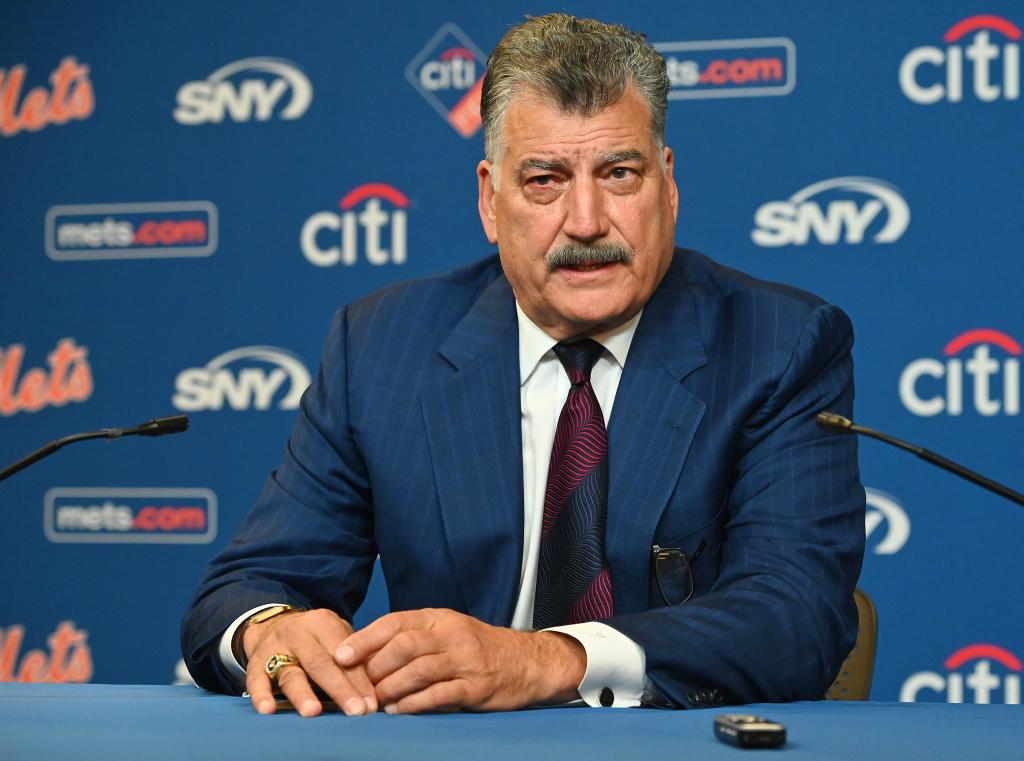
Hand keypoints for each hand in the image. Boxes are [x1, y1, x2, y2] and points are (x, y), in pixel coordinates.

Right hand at [243, 608, 376, 717]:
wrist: (272, 625)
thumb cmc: (315, 638)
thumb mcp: (334, 635)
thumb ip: (353, 656)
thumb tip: (377, 687)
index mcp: (323, 622)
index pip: (345, 652)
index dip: (360, 679)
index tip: (371, 704)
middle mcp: (299, 633)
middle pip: (321, 663)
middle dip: (340, 689)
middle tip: (356, 710)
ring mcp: (276, 647)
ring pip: (291, 673)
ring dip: (303, 694)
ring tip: (313, 711)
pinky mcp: (256, 662)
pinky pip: (256, 679)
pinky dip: (261, 694)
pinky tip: (269, 709)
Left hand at [334, 608, 585, 713]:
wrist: (527, 661)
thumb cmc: (477, 648)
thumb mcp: (446, 632)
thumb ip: (413, 639)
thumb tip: (366, 656)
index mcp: (439, 618)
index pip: (395, 622)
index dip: (365, 638)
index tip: (340, 654)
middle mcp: (452, 634)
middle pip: (404, 645)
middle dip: (374, 667)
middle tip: (355, 686)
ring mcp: (466, 659)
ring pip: (419, 670)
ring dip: (391, 687)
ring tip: (373, 702)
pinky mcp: (477, 686)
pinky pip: (440, 694)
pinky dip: (415, 703)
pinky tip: (399, 711)